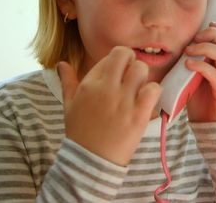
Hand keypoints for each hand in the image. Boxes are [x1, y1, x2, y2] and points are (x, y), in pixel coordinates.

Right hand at [58, 46, 161, 165]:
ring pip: (141, 69)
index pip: (111, 56)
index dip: (119, 62)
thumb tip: (61, 64)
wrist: (91, 160)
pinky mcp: (139, 114)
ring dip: (143, 77)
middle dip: (132, 63)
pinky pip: (153, 89)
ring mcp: (123, 100)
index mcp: (90, 83)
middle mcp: (106, 88)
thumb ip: (67, 82)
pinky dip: (153, 92)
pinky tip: (147, 101)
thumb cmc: (80, 132)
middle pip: (126, 55)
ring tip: (139, 90)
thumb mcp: (69, 105)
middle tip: (132, 78)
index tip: (119, 74)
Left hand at [184, 22, 215, 121]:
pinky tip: (188, 65)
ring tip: (188, 52)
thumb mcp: (196, 76)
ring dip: (205, 48)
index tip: (201, 30)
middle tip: (194, 39)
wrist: (213, 126)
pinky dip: (201, 66)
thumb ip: (194, 61)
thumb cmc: (203, 101)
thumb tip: (178, 47)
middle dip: (212, 34)